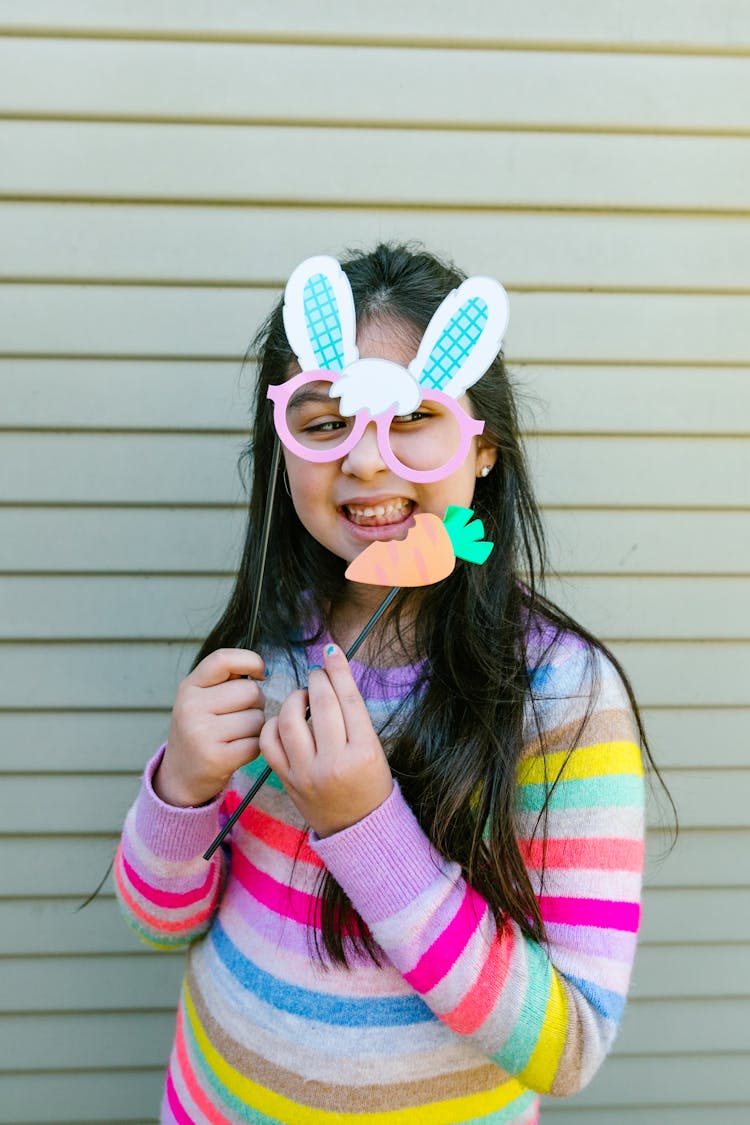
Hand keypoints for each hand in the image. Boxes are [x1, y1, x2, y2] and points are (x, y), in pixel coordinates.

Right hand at [154, 648, 265, 807]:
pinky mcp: (217, 758)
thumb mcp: (201, 699)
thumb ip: (225, 680)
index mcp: (189, 687)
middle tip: (240, 717)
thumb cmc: (200, 731)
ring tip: (235, 736)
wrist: (180, 777)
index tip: (259, 673)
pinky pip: (256, 743)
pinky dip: (253, 748)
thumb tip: (262, 669)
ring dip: (256, 728)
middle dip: (255, 704)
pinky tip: (236, 751)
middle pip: (251, 691)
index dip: (250, 661)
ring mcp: (202, 733)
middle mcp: (191, 707)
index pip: (223, 659)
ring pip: (257, 718)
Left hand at [259, 644, 392, 837]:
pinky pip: (270, 742)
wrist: (357, 827)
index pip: (348, 700)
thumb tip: (333, 675)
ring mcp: (307, 773)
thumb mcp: (373, 748)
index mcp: (364, 753)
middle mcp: (334, 763)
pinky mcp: (288, 780)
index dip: (338, 670)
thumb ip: (353, 715)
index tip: (331, 651)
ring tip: (303, 697)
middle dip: (317, 679)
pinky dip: (273, 723)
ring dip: (295, 698)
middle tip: (317, 672)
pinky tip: (284, 719)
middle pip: (322, 705)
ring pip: (290, 720)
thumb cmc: (370, 783)